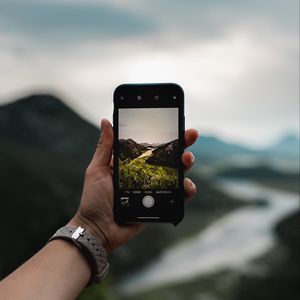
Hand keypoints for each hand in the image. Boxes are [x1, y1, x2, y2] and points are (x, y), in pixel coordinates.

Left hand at [68, 119, 197, 253]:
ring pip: (177, 174)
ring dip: (186, 165)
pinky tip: (186, 187)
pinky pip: (177, 196)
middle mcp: (146, 174)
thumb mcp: (97, 169)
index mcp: (132, 164)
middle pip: (169, 157)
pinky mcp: (159, 204)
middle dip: (183, 145)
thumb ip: (104, 147)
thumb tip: (106, 122)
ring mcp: (154, 189)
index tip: (176, 125)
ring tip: (187, 160)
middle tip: (191, 135)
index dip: (165, 136)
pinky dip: (186, 191)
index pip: (152, 146)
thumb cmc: (94, 199)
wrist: (98, 229)